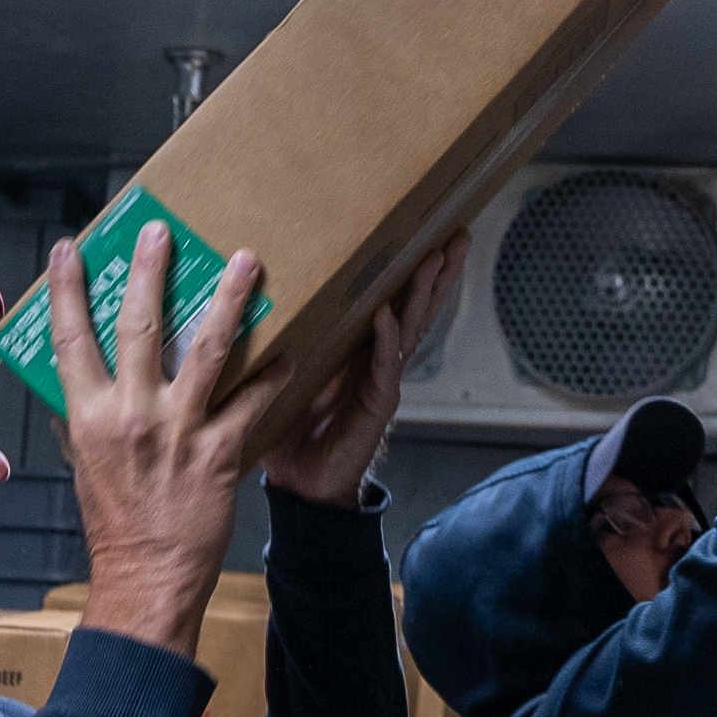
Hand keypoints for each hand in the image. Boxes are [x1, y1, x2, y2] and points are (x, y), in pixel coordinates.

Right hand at [49, 221, 285, 658]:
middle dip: (149, 271)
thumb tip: (73, 385)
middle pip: (138, 326)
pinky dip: (272, 374)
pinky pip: (251, 399)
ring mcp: (178, 430)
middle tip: (162, 231)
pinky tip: (293, 349)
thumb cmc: (117, 522)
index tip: (70, 248)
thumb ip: (82, 418)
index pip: (70, 339)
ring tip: (247, 262)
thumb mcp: (85, 464)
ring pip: (205, 349)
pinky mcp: (220, 450)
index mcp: (89, 415)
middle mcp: (131, 414)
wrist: (148, 575)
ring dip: (229, 301)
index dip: (67, 290)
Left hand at [263, 231, 467, 505]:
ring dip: (423, 294)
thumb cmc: (296, 429)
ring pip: (411, 329)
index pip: (391, 299)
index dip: (409, 269)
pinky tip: (388, 316)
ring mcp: (381, 380)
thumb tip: (261, 294)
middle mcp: (377, 359)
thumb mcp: (288, 373)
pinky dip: (387, 341)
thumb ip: (287, 340)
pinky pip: (384, 367)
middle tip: (455, 234)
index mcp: (358, 348)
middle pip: (415, 307)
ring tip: (436, 259)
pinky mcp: (375, 404)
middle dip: (436, 271)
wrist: (303, 483)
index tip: (424, 233)